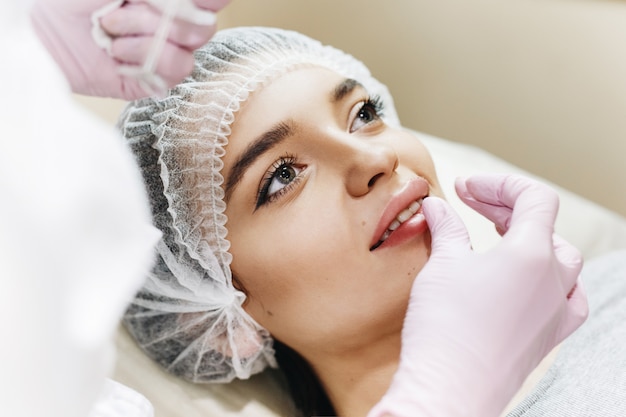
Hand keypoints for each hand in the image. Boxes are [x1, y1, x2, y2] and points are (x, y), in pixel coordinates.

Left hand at [30, 0, 229, 99]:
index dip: (211, 0)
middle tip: (124, 9)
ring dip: (148, 38)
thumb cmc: (76, 0)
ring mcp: (165, 56)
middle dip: (164, 18)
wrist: (45, 31)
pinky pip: (175, 72)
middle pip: (204, 27)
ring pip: (189, 51)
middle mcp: (173, 28)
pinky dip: (145, 60)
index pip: (214, 1)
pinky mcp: (153, 82)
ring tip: (113, 34)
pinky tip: (119, 55)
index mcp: (170, 1)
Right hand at [368, 174, 587, 416]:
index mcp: (532, 254)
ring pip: (562, 259)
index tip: (466, 187)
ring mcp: (557, 310)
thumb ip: (447, 228)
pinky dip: (551, 278)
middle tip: (468, 201)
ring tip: (500, 233)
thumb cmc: (446, 327)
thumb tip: (437, 206)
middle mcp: (555, 280)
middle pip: (544, 224)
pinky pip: (569, 297)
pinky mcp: (550, 335)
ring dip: (532, 238)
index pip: (533, 198)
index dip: (498, 184)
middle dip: (504, 205)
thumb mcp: (443, 265)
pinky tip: (531, 280)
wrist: (449, 389)